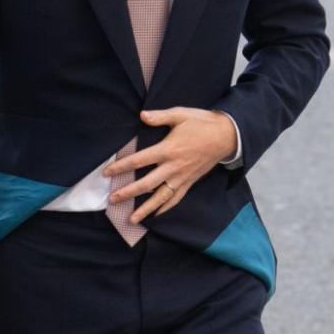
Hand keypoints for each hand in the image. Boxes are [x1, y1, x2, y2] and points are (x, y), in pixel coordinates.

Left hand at [103, 108, 237, 223]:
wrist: (226, 136)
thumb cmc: (201, 123)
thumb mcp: (180, 114)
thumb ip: (160, 116)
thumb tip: (142, 115)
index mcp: (168, 149)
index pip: (139, 160)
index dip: (121, 167)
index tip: (107, 172)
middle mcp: (173, 167)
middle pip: (147, 184)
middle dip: (128, 192)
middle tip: (112, 199)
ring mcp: (182, 177)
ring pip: (161, 197)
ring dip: (146, 209)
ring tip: (132, 219)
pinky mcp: (190, 182)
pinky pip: (176, 198)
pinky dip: (165, 208)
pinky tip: (156, 215)